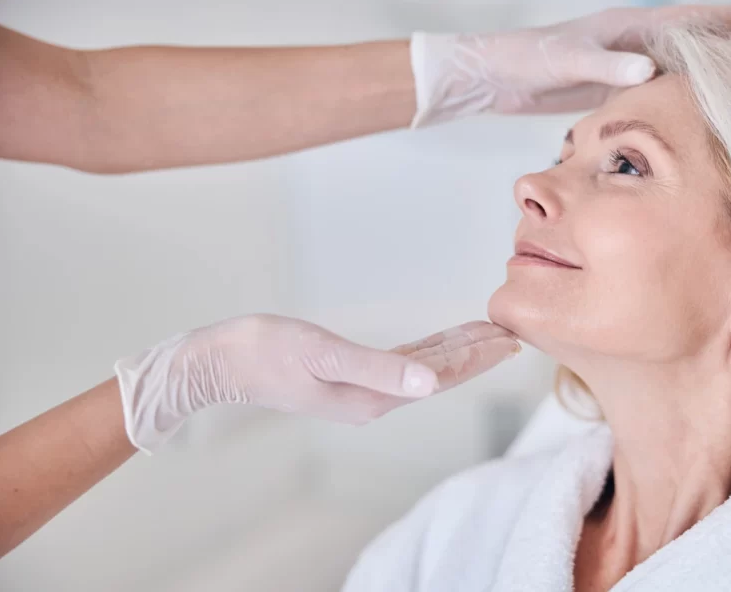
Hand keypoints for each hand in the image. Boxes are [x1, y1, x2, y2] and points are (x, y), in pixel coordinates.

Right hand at [115, 315, 519, 452]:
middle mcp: (372, 399)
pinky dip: (426, 349)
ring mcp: (359, 389)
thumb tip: (431, 384)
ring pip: (423, 367)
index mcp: (372, 398)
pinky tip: (438, 340)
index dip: (477, 358)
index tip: (510, 340)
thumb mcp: (324, 355)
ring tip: (486, 332)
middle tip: (512, 332)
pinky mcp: (346, 375)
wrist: (218, 361)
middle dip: (476, 354)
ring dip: (455, 350)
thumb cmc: (264, 353)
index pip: (440, 377)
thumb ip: (379, 370)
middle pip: (438, 374)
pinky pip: (400, 362)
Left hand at [409, 5, 730, 125]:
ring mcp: (618, 64)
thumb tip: (651, 70)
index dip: (718, 21)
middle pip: (684, 42)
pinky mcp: (607, 87)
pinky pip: (648, 88)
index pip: (682, 21)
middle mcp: (626, 43)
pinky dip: (670, 94)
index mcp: (624, 28)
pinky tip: (684, 110)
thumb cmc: (530, 61)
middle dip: (719, 44)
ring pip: (669, 67)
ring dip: (698, 73)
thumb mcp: (570, 63)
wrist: (497, 75)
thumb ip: (608, 67)